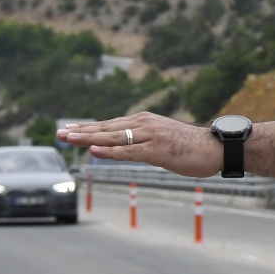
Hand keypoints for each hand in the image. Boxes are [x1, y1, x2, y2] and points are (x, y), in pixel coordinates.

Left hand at [57, 113, 222, 177]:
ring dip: (89, 138)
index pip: (109, 125)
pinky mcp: (156, 150)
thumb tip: (126, 149)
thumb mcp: (161, 142)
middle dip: (80, 132)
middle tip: (58, 133)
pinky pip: (129, 151)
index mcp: (143, 122)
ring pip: (113, 137)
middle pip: (106, 128)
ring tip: (69, 138)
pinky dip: (110, 151)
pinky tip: (95, 150)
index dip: (86, 128)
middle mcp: (143, 125)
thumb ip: (142, 143)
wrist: (216, 148)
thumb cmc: (190, 147)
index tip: (67, 130)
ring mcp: (149, 136)